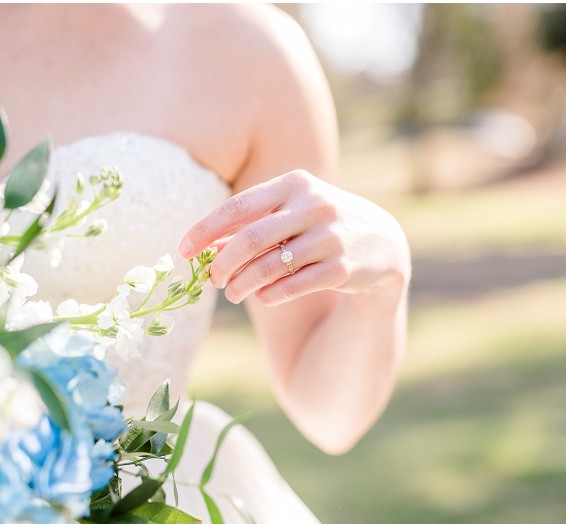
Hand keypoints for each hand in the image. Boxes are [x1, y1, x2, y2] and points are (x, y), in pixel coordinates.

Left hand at [178, 170, 409, 305]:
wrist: (382, 243)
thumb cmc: (321, 226)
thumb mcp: (290, 215)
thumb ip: (252, 227)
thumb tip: (206, 249)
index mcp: (295, 184)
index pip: (238, 207)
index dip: (205, 230)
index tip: (182, 250)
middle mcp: (315, 205)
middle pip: (251, 238)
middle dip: (223, 263)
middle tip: (211, 280)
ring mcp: (331, 236)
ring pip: (271, 265)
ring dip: (243, 284)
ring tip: (231, 293)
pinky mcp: (343, 267)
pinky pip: (295, 284)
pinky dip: (272, 294)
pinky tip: (263, 297)